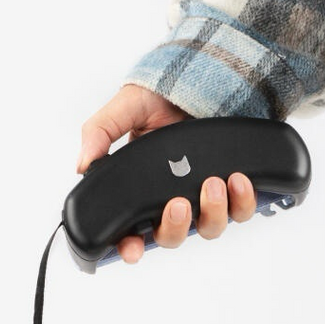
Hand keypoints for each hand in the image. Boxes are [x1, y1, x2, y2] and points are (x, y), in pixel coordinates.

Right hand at [78, 85, 256, 262]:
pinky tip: (238, 179)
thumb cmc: (163, 93)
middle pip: (170, 238)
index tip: (132, 250)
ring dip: (211, 213)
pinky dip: (242, 202)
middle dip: (173, 228)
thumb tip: (82, 166)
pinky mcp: (233, 186)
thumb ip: (99, 133)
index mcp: (139, 190)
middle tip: (178, 204)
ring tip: (213, 183)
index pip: (130, 231)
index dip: (129, 246)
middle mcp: (171, 198)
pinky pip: (241, 210)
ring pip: (208, 229)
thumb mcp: (124, 109)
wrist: (207, 73)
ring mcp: (203, 195)